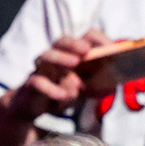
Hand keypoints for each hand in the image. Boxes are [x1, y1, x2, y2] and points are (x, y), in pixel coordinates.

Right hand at [7, 29, 121, 118]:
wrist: (30, 107)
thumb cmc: (60, 92)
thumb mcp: (83, 89)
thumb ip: (99, 84)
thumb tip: (114, 83)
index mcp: (71, 54)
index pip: (83, 38)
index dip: (96, 39)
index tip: (110, 47)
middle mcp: (56, 57)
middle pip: (61, 41)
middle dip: (74, 43)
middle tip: (86, 50)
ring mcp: (42, 69)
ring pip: (47, 56)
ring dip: (61, 58)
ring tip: (74, 65)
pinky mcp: (31, 85)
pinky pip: (38, 82)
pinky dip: (51, 88)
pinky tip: (63, 95)